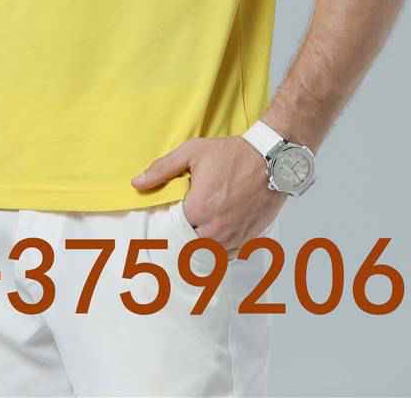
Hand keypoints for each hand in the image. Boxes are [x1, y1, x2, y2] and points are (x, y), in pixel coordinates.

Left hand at [131, 135, 287, 256]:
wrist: (273, 160)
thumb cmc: (233, 155)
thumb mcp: (192, 152)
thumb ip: (162, 169)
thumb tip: (137, 183)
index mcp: (198, 209)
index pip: (171, 232)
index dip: (164, 229)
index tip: (160, 227)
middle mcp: (216, 229)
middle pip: (188, 249)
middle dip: (179, 242)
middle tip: (173, 235)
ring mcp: (233, 237)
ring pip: (207, 257)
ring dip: (197, 250)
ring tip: (191, 237)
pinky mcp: (248, 239)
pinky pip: (227, 257)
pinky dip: (217, 252)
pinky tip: (211, 240)